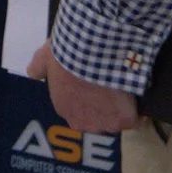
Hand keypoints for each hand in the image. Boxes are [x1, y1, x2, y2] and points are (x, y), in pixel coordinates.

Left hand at [26, 41, 141, 132]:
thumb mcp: (46, 56)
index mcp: (64, 108)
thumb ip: (38, 67)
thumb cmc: (67, 52)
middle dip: (102, 107)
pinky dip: (138, 109)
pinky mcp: (126, 119)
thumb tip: (33, 72)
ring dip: (119, 108)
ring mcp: (106, 123)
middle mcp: (83, 122)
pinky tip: (138, 95)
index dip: (85, 97)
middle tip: (108, 84)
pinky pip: (136, 118)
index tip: (92, 83)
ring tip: (125, 87)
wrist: (92, 49)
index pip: (76, 110)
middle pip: (96, 119)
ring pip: (115, 120)